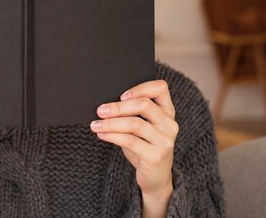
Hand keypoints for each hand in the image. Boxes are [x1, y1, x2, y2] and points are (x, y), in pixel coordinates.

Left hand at [90, 79, 178, 202]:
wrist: (155, 178)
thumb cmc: (144, 147)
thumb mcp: (142, 128)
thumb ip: (132, 115)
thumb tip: (105, 106)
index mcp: (167, 112)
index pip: (161, 89)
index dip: (141, 88)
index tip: (121, 95)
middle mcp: (169, 124)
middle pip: (144, 105)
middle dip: (118, 107)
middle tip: (100, 110)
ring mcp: (164, 141)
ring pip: (135, 124)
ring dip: (111, 123)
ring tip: (96, 124)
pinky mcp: (155, 156)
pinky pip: (130, 141)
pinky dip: (112, 135)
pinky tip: (101, 134)